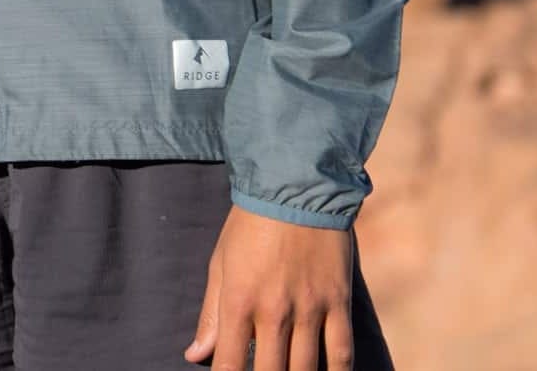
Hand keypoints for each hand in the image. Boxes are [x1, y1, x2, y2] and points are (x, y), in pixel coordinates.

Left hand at [185, 206, 354, 370]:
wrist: (294, 184)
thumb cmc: (250, 224)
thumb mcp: (221, 262)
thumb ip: (211, 313)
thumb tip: (194, 355)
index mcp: (239, 299)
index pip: (230, 364)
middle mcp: (274, 310)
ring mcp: (310, 309)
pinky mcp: (338, 303)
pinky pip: (341, 354)